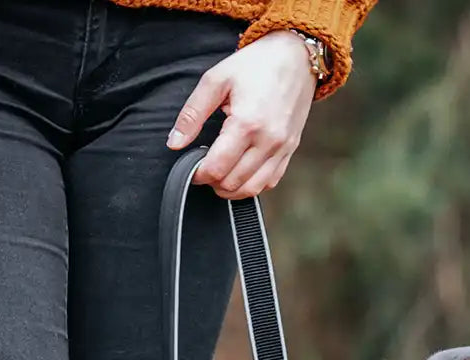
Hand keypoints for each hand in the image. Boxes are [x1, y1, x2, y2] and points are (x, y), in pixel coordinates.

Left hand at [167, 31, 315, 198]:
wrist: (295, 59)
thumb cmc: (255, 65)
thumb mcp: (215, 80)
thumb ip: (192, 114)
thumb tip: (174, 143)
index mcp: (246, 123)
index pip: (217, 167)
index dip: (199, 174)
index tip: (191, 170)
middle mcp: (268, 141)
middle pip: (234, 182)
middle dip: (213, 182)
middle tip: (203, 171)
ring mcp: (282, 149)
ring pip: (253, 189)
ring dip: (232, 190)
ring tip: (219, 178)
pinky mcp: (290, 151)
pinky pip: (270, 182)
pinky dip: (252, 185)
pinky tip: (240, 174)